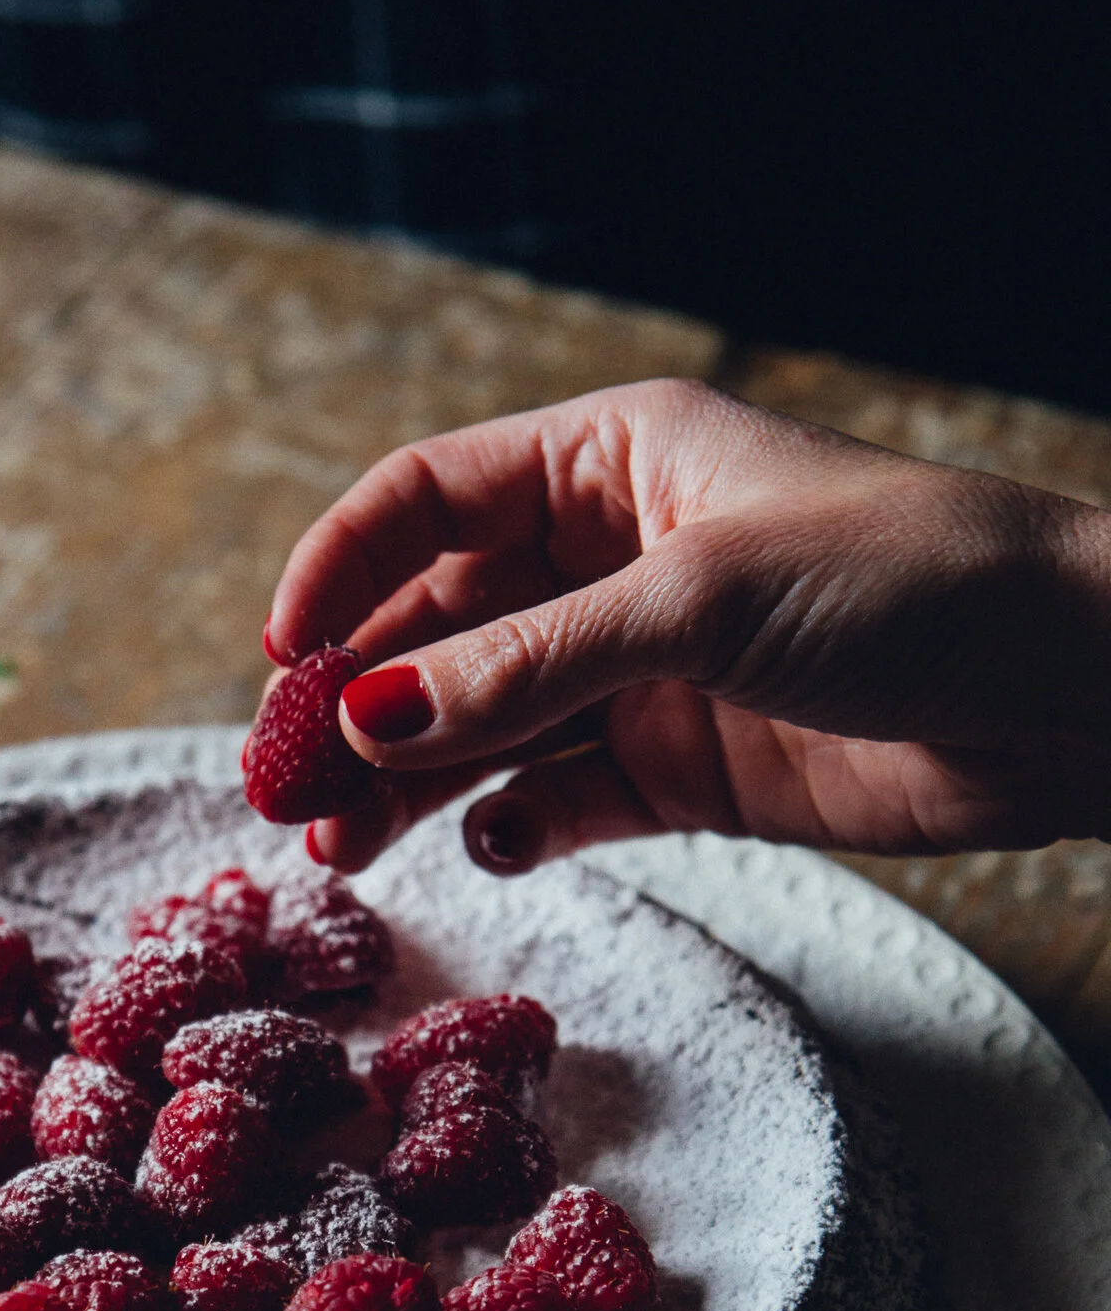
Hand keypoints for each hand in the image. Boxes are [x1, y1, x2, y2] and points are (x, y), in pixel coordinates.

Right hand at [261, 377, 1110, 875]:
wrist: (1065, 691)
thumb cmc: (906, 580)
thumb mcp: (696, 602)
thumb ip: (526, 667)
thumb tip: (372, 719)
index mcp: (609, 461)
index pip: (426, 500)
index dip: (341, 572)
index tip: (279, 658)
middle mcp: (610, 559)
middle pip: (437, 628)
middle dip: (360, 704)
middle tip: (289, 789)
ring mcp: (642, 670)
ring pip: (483, 725)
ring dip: (409, 782)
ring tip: (341, 848)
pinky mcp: (683, 769)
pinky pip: (557, 799)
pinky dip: (512, 825)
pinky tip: (485, 847)